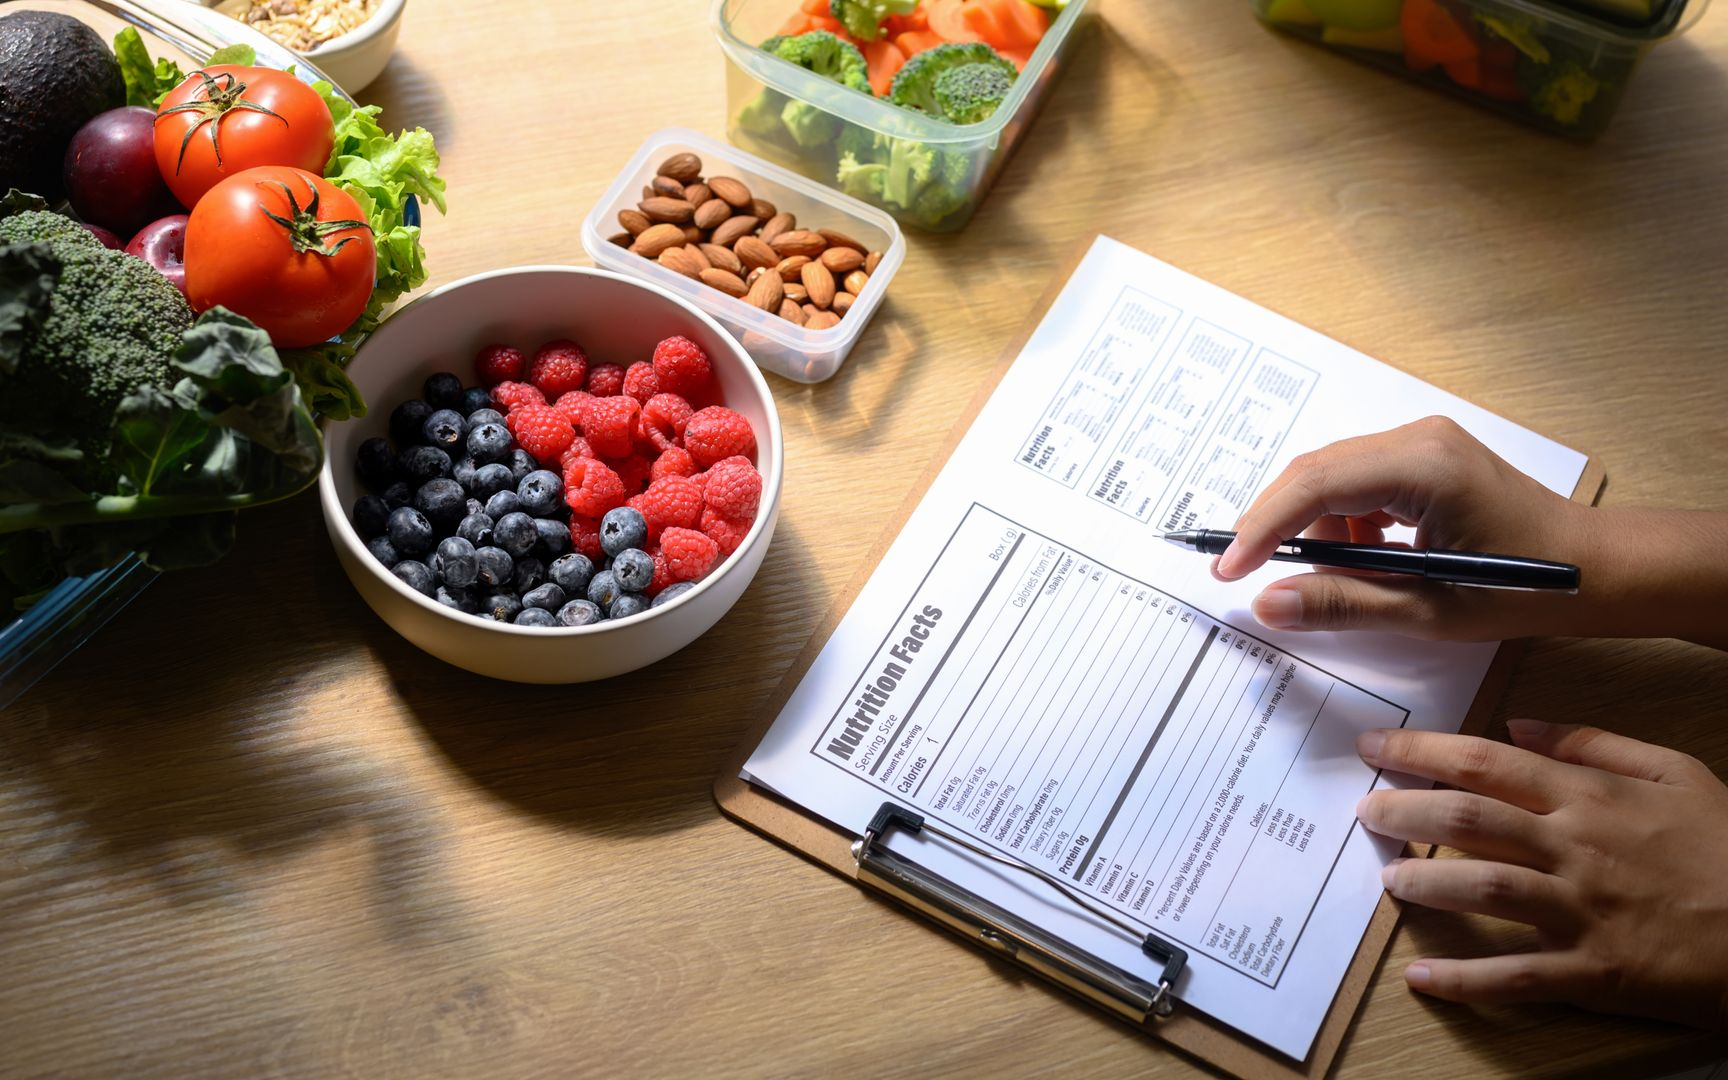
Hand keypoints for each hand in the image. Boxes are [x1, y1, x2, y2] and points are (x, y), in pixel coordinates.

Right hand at [1213, 416, 1587, 640]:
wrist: (1598, 568)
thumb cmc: (1527, 591)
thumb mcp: (1428, 611)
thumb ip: (1342, 603)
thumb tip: (1268, 603)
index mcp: (1424, 466)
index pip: (1317, 484)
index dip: (1262, 527)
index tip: (1229, 570)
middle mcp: (1419, 438)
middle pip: (1316, 472)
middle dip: (1277, 524)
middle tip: (1246, 574)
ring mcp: (1422, 442)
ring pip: (1333, 478)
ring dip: (1316, 528)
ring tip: (1333, 580)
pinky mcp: (1425, 456)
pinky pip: (1359, 482)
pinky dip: (1344, 523)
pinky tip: (1364, 560)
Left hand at [1357, 720, 1727, 1028]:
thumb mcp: (1675, 772)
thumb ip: (1594, 742)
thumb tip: (1519, 724)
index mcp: (1590, 797)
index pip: (1485, 762)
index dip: (1420, 753)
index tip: (1374, 748)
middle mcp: (1576, 848)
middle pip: (1469, 819)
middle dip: (1405, 811)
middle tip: (1364, 810)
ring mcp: (1584, 911)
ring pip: (1486, 888)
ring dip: (1426, 884)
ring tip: (1386, 880)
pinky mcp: (1597, 972)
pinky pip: (1518, 977)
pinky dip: (1465, 980)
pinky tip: (1421, 979)